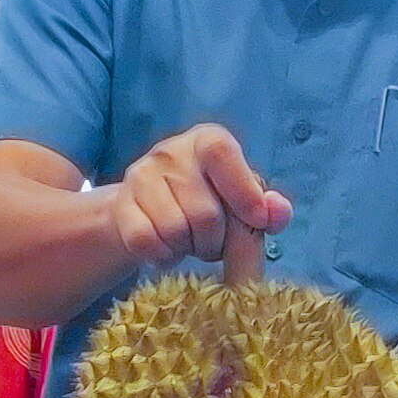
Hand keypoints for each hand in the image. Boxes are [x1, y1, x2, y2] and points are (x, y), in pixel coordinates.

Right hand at [107, 124, 292, 270]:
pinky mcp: (121, 205)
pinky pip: (145, 242)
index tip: (256, 221)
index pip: (223, 156)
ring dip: (188, 249)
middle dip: (215, 241)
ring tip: (190, 241)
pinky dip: (163, 256)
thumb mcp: (244, 201)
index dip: (243, 194)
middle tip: (213, 242)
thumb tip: (276, 212)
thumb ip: (269, 209)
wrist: (150, 208)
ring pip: (174, 231)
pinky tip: (168, 249)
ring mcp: (141, 175)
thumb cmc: (209, 200)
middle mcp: (171, 151)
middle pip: (203, 213)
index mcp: (209, 141)